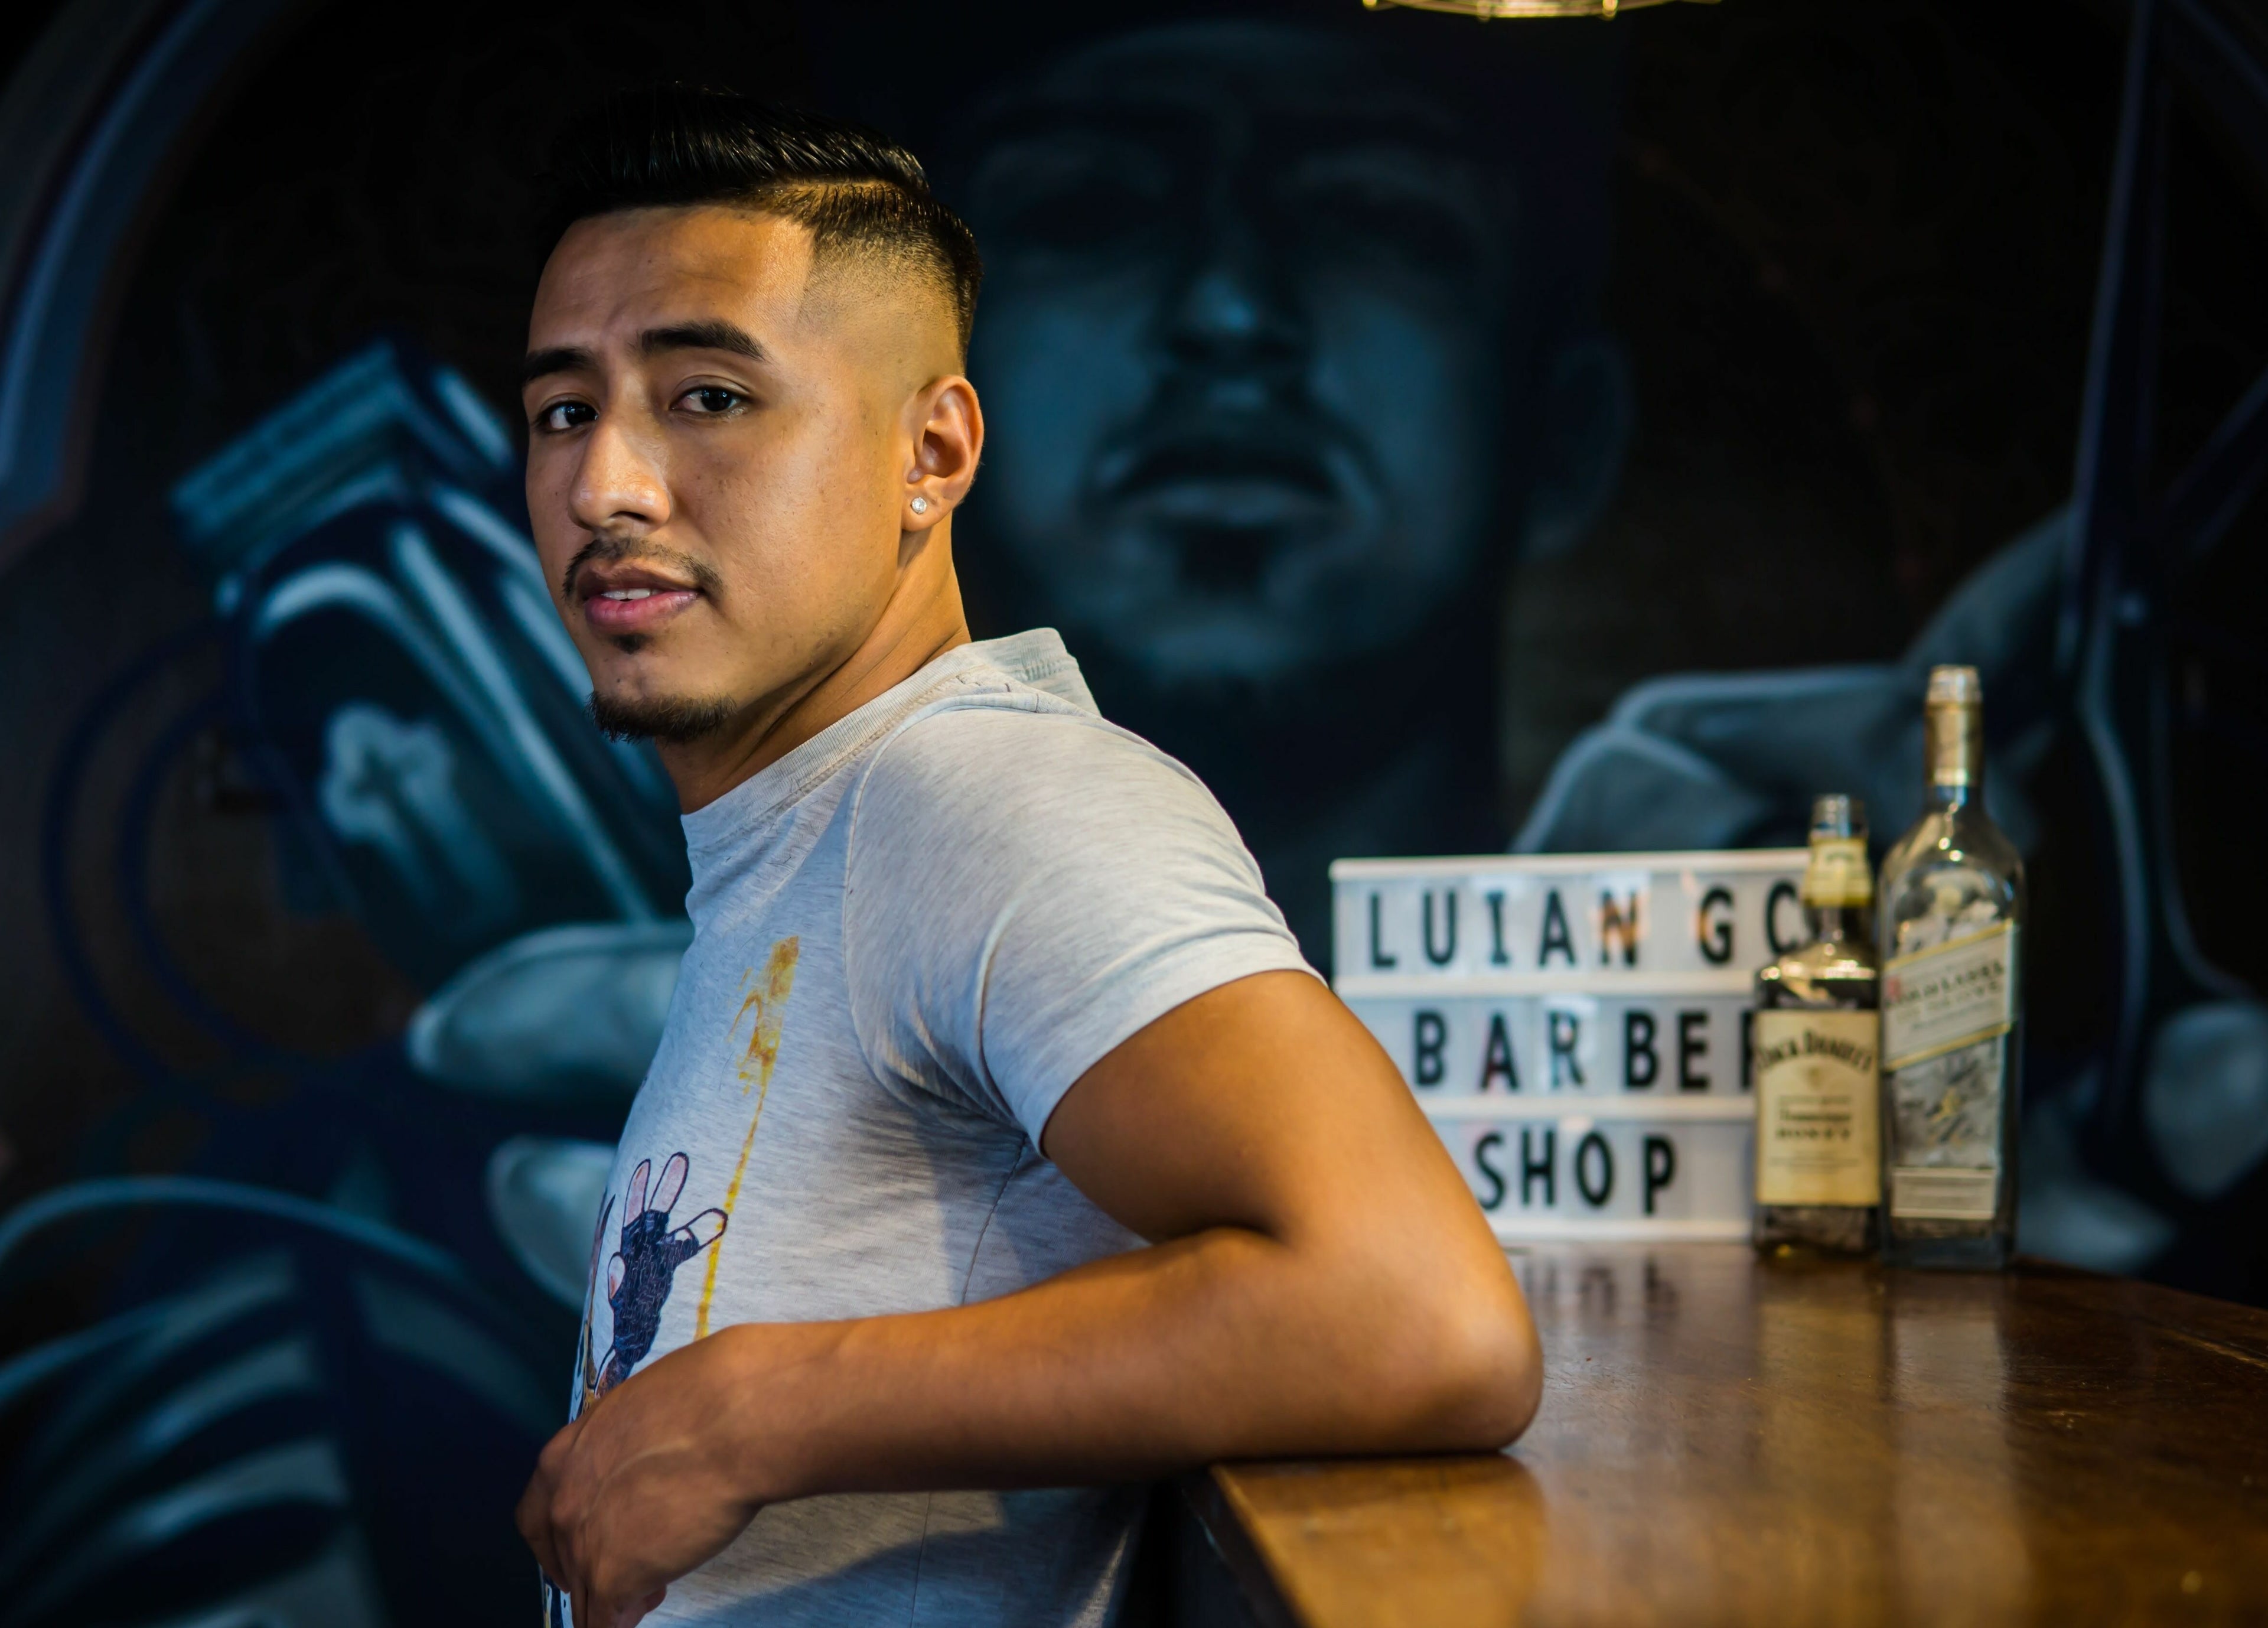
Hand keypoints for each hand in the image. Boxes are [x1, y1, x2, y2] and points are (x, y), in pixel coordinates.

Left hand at [517, 1327, 777, 1626]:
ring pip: (584, 1598)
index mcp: (564, 1456)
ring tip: (656, 1582)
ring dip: (618, 1595)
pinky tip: (654, 1596)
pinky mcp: (612, 1578)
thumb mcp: (645, 1409)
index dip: (565, 1537)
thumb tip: (648, 1457)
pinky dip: (627, 1616)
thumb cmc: (707, 1398)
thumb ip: (630, 1443)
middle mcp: (561, 1504)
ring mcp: (583, 1545)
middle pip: (563, 1561)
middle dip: (597, 1566)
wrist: (731, 1421)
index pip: (540, 1516)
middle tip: (638, 1561)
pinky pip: (605, 1622)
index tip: (595, 1541)